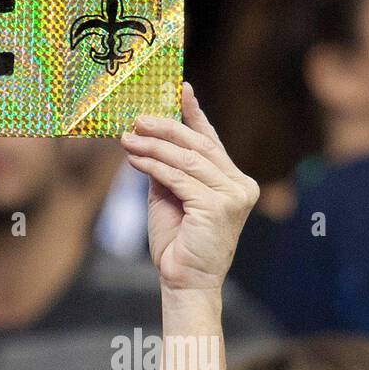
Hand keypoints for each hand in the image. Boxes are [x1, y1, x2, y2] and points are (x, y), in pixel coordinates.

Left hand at [120, 83, 258, 293]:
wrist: (184, 280)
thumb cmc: (178, 240)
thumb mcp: (171, 196)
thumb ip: (168, 168)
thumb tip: (148, 136)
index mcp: (234, 181)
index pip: (211, 141)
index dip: (194, 114)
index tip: (181, 88)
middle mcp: (240, 185)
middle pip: (198, 146)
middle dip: (165, 128)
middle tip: (137, 118)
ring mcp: (233, 196)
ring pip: (187, 160)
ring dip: (153, 146)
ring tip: (127, 138)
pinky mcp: (218, 207)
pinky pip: (179, 178)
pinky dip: (153, 166)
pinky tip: (134, 158)